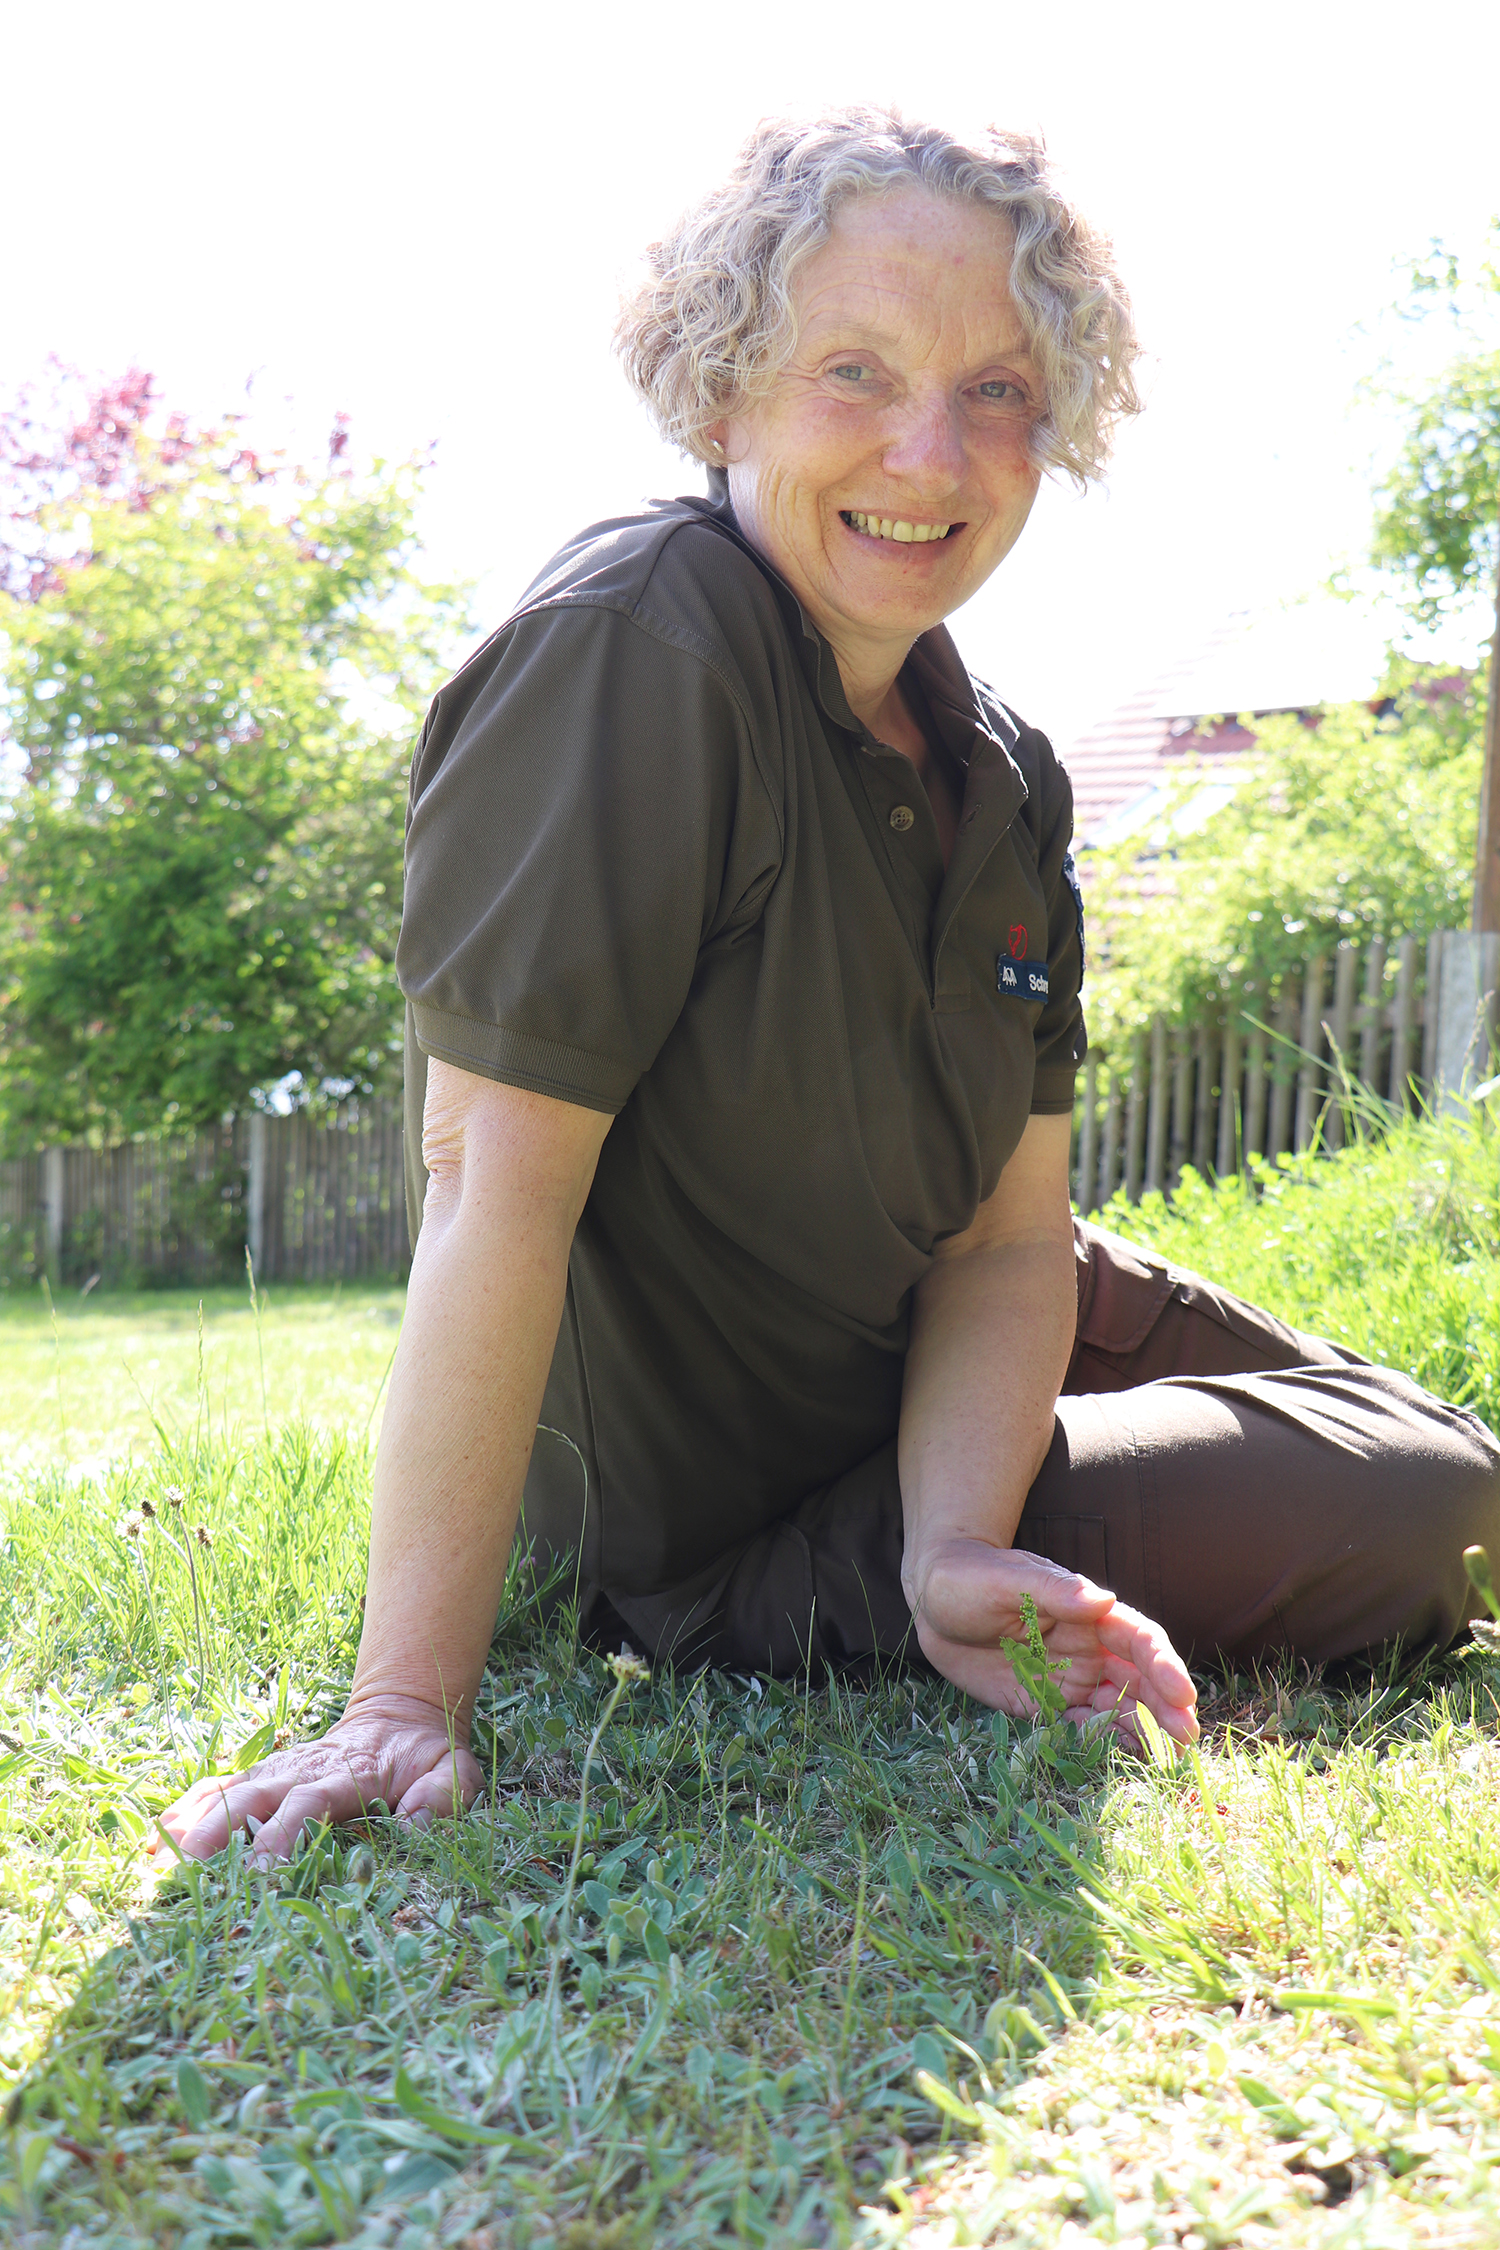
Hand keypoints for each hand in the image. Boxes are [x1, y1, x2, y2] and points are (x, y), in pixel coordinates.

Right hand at [153, 1694, 483, 1863]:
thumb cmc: (427, 1757)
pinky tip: (159, 1836)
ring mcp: (280, 1770)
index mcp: (348, 1774)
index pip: (309, 1803)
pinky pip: (222, 1788)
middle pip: (256, 1794)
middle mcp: (304, 1769)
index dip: (285, 1832)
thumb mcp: (453, 1773)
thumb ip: (440, 1797)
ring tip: (161, 1853)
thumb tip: (415, 1826)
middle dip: (224, 1827)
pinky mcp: (266, 1776)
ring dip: (198, 1819)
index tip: (263, 1868)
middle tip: (195, 1864)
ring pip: (231, 1790)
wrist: (402, 1715)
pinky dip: (190, 1809)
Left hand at [908, 1539, 1198, 1743]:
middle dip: (1166, 1707)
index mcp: (1088, 1613)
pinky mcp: (1042, 1704)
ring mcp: (1067, 1678)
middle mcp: (1087, 1648)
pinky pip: (1078, 1729)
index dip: (1163, 1665)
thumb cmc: (970, 1576)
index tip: (1181, 1694)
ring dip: (1143, 1731)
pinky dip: (1101, 1744)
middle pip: (1139, 1679)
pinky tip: (1120, 1759)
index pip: (1139, 1638)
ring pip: (1117, 1708)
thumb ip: (1055, 1591)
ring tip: (1166, 1759)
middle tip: (1187, 1739)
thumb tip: (1102, 1598)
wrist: (931, 1599)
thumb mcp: (1008, 1579)